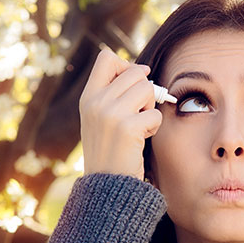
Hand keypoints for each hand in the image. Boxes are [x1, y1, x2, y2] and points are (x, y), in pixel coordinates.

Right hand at [79, 48, 162, 179]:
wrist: (105, 185)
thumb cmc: (110, 150)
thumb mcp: (100, 118)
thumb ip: (114, 94)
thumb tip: (144, 69)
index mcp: (88, 97)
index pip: (106, 58)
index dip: (126, 66)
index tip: (133, 84)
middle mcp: (96, 102)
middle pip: (135, 72)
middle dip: (145, 90)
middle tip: (139, 111)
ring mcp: (110, 114)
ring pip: (148, 89)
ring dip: (151, 107)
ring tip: (140, 125)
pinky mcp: (127, 128)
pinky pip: (155, 114)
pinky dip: (154, 127)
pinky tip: (141, 139)